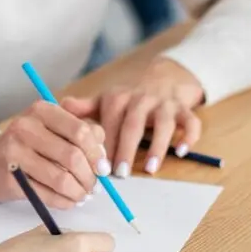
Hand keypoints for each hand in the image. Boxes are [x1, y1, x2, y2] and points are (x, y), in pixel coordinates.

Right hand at [0, 102, 108, 207]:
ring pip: (61, 178)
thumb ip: (80, 133)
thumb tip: (103, 156)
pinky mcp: (10, 178)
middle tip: (94, 187)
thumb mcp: (50, 129)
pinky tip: (69, 201)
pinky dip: (64, 201)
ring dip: (78, 192)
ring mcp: (15, 152)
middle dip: (89, 177)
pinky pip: (47, 194)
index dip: (97, 153)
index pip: (80, 131)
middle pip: (73, 157)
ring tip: (82, 195)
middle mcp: (26, 127)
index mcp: (41, 111)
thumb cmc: (26, 146)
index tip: (103, 168)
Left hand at [61, 58, 203, 177]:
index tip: (99, 168)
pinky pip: (191, 122)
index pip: (110, 122)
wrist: (164, 76)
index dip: (105, 145)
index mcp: (118, 98)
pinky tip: (181, 152)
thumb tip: (59, 106)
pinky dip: (188, 136)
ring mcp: (165, 104)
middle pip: (133, 124)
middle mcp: (142, 99)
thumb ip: (84, 108)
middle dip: (126, 149)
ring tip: (150, 169)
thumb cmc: (130, 97)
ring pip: (164, 123)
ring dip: (157, 146)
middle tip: (120, 174)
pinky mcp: (184, 109)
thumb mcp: (105, 100)